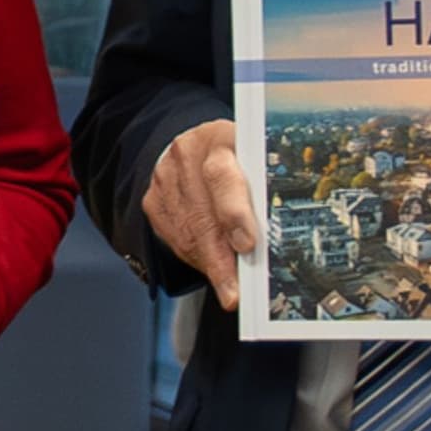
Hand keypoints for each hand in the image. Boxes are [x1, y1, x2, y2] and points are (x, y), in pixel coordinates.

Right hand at [143, 119, 258, 307]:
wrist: (196, 145)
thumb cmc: (238, 156)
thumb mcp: (258, 158)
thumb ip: (264, 186)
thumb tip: (277, 235)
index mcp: (220, 140)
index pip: (222, 176)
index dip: (234, 213)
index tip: (246, 245)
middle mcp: (187, 156)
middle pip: (202, 215)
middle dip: (221, 260)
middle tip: (235, 291)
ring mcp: (166, 178)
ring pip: (187, 231)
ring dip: (210, 264)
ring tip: (229, 288)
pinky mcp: (153, 199)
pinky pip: (173, 237)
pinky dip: (195, 257)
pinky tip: (211, 265)